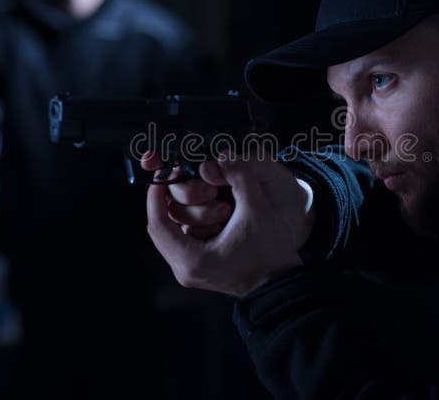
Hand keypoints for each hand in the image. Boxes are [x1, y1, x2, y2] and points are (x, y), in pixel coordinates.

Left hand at [142, 151, 314, 296]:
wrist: (281, 282)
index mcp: (192, 259)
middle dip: (170, 201)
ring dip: (180, 211)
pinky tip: (205, 210)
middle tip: (181, 180)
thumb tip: (223, 156)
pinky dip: (188, 222)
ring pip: (170, 234)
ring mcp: (189, 272)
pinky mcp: (197, 270)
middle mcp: (185, 269)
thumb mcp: (256, 209)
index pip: (158, 223)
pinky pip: (181, 241)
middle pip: (160, 228)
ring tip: (200, 197)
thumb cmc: (271, 252)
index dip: (156, 195)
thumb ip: (239, 177)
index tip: (163, 175)